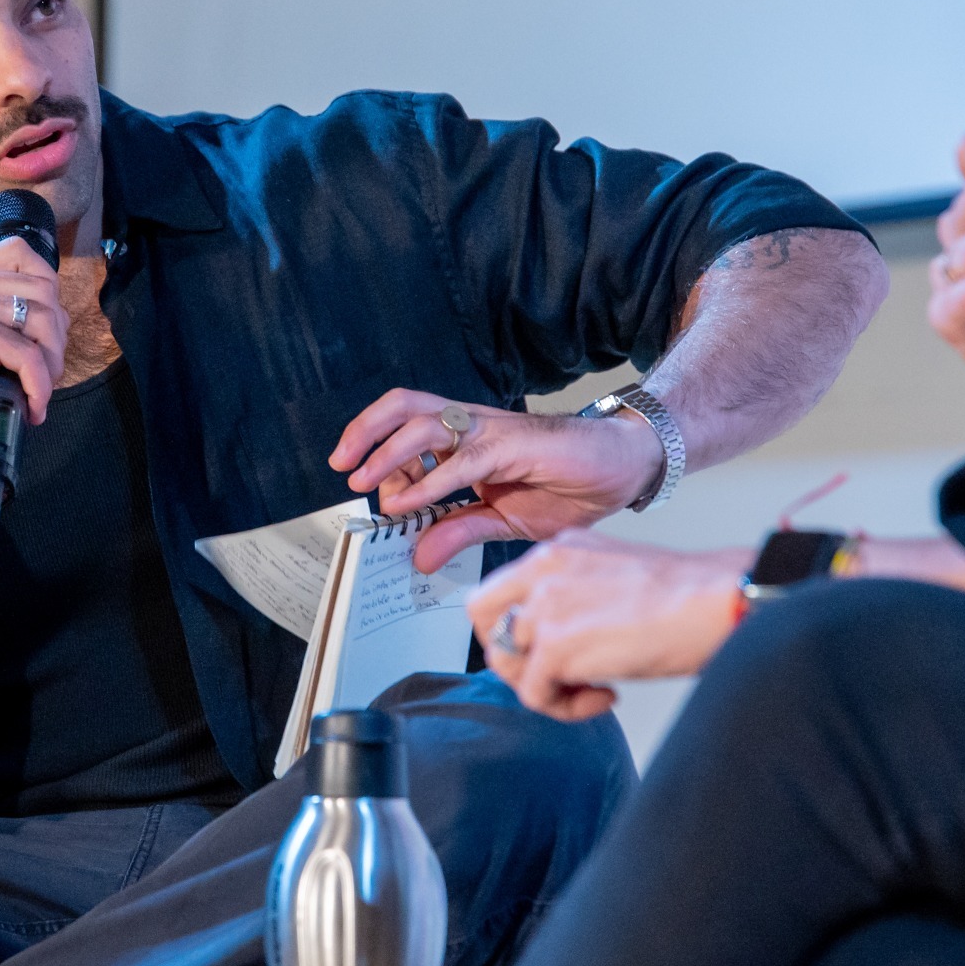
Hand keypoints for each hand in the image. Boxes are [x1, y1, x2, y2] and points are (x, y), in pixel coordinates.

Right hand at [0, 237, 69, 471]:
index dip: (47, 290)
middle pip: (42, 286)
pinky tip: (31, 408)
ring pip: (43, 318)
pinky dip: (40, 386)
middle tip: (45, 374)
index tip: (43, 335)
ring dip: (52, 363)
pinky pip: (30, 355)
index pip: (20, 253)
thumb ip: (0, 317)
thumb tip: (58, 316)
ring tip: (36, 392)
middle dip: (56, 335)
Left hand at [328, 389, 664, 571]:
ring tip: (362, 479)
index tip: (370, 493)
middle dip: (365, 430)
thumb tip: (419, 557)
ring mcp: (491, 433)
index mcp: (466, 442)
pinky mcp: (513, 446)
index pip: (408, 434)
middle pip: (404, 408)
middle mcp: (472, 428)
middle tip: (342, 464)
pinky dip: (428, 483)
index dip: (381, 457)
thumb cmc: (569, 486)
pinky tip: (407, 504)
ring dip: (386, 451)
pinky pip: (461, 461)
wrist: (623, 468)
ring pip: (423, 424)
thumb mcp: (503, 521)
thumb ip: (459, 532)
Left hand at [466, 531, 750, 720]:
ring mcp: (545, 607)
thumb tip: (553, 641)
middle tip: (550, 674)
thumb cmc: (687, 595)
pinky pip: (534, 695)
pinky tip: (607, 695)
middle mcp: (542, 571)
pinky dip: (566, 708)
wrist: (718, 599)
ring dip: (546, 687)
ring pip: (507, 663)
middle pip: (482, 620)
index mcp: (557, 550)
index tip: (544, 649)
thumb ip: (573, 597)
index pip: (499, 590)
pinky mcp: (555, 645)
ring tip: (591, 688)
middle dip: (510, 655)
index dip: (514, 628)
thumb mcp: (612, 577)